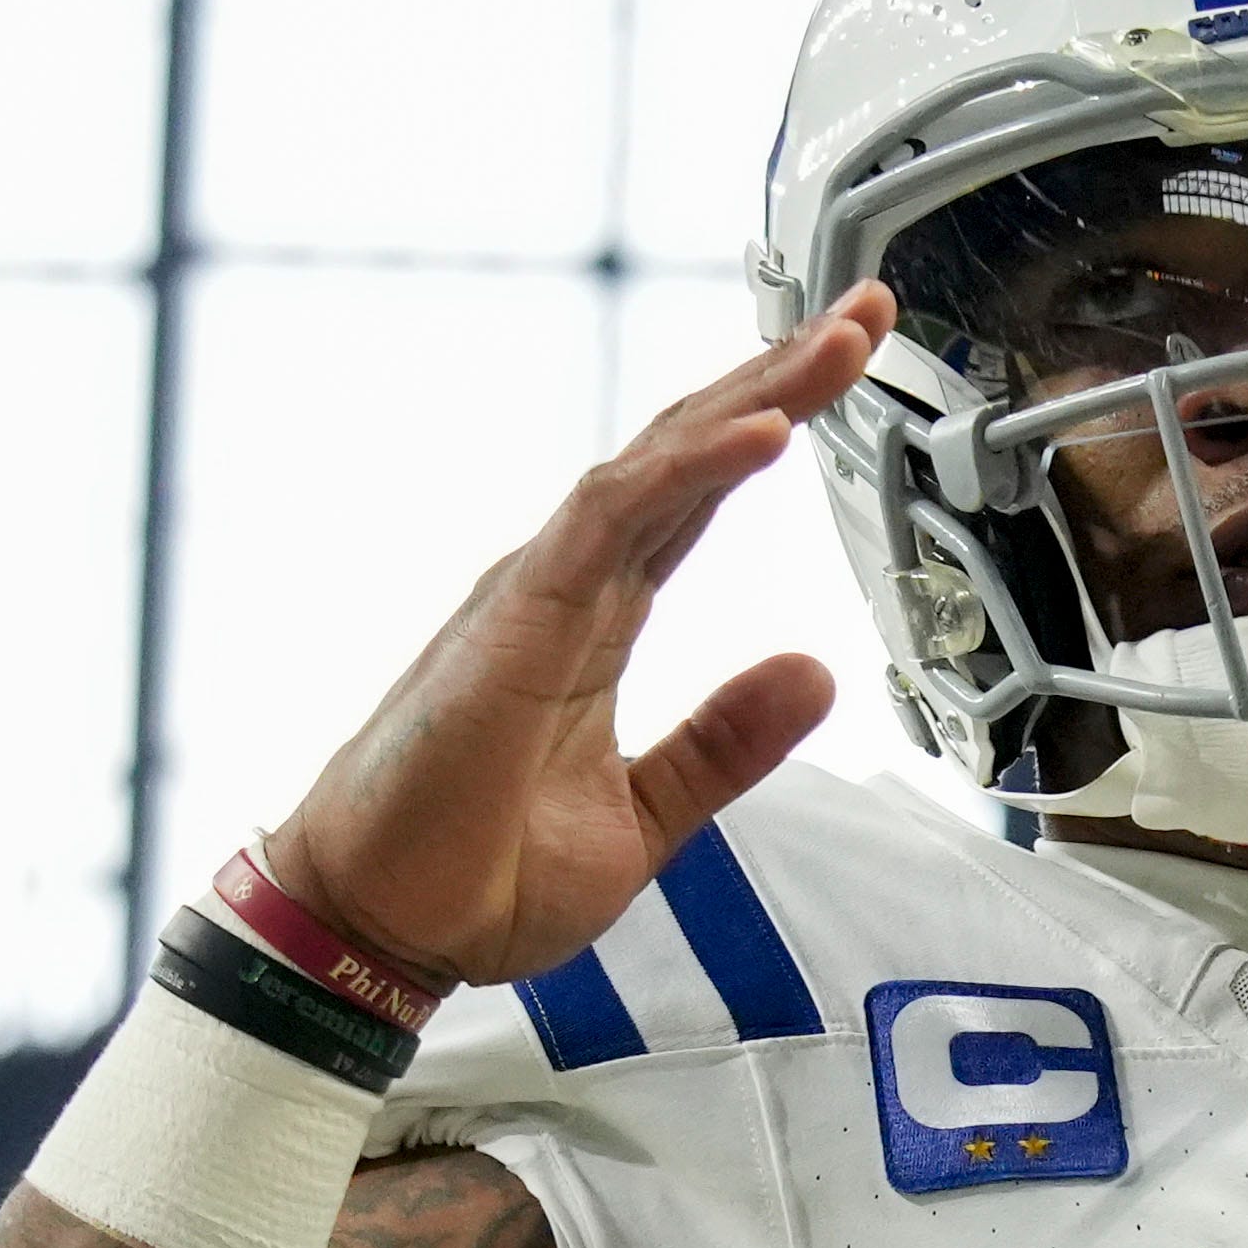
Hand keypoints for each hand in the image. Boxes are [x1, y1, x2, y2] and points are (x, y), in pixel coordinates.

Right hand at [266, 285, 900, 986]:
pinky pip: (610, 521)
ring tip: (833, 344)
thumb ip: (728, 741)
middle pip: (686, 452)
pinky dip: (689, 471)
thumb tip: (816, 674)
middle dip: (778, 375)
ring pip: (657, 462)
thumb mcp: (649, 814)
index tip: (848, 368)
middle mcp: (569, 585)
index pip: (698, 497)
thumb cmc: (476, 874)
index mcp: (599, 621)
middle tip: (864, 314)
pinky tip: (759, 432)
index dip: (772, 424)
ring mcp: (538, 593)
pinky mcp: (514, 620)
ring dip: (751, 397)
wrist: (383, 933)